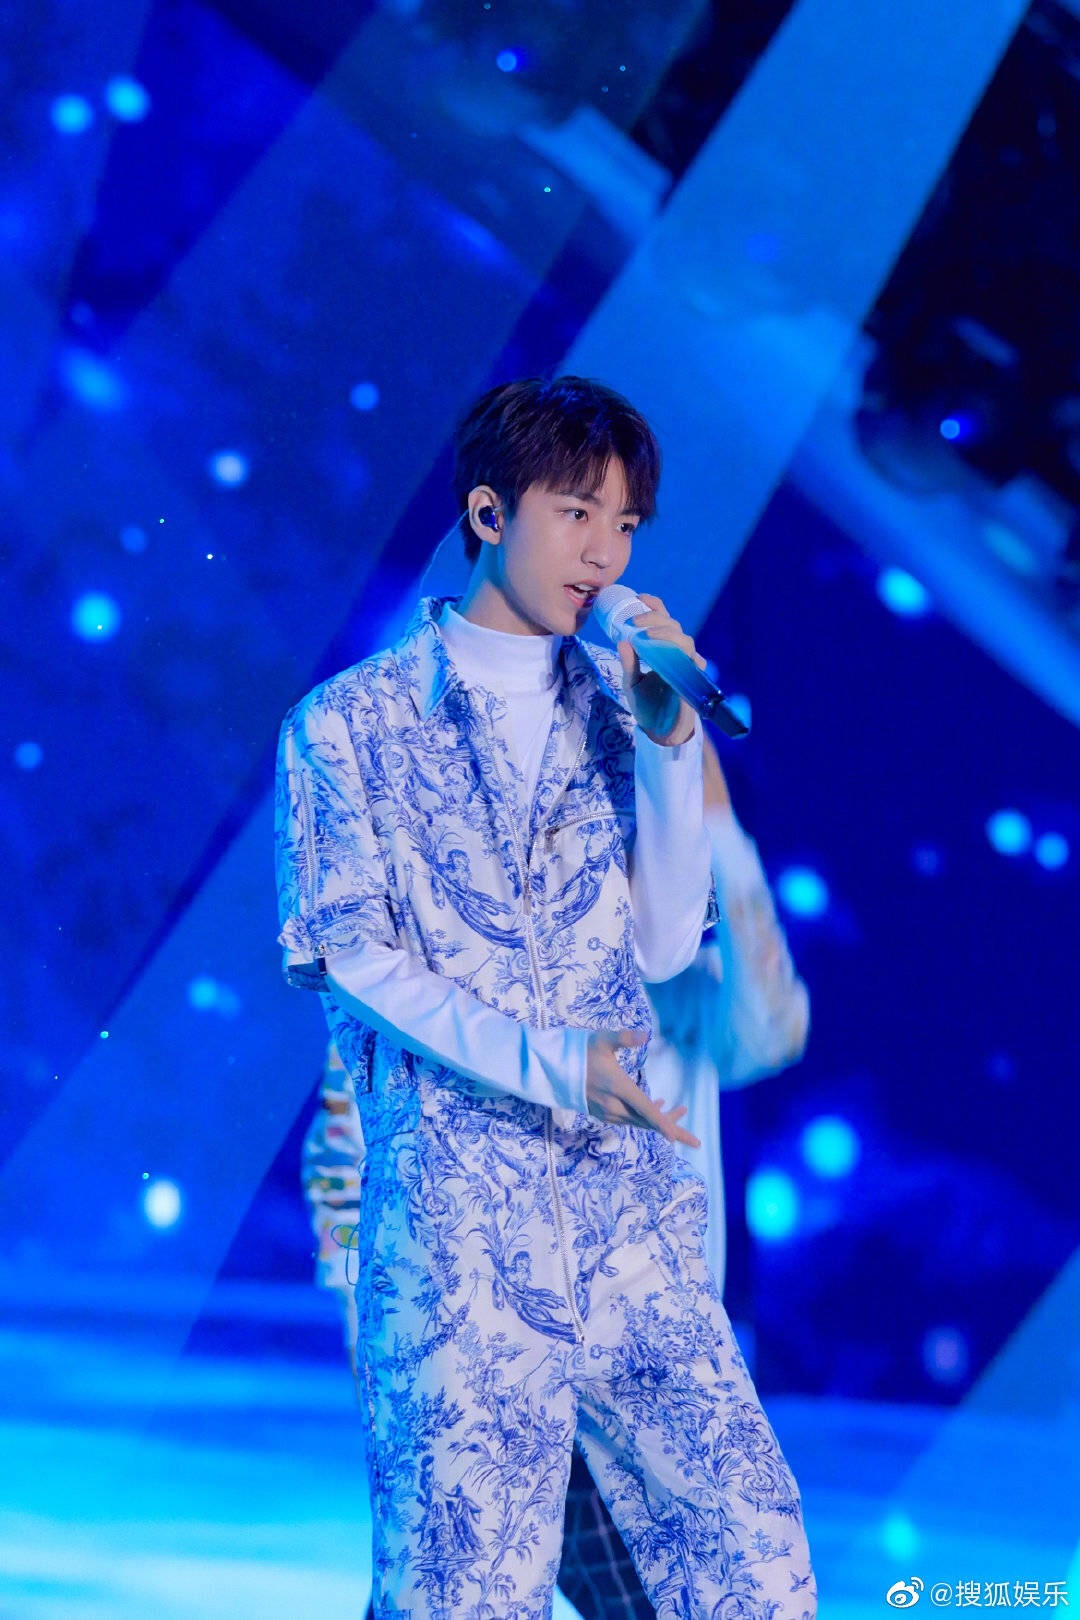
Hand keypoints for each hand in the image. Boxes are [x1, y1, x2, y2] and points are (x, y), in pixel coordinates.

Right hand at [585, 1028, 700, 1147]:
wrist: (554, 1070)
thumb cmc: (580, 1051)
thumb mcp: (602, 1039)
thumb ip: (624, 1037)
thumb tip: (645, 1035)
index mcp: (617, 1087)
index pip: (644, 1109)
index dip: (661, 1123)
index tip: (676, 1137)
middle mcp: (614, 1104)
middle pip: (647, 1121)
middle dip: (671, 1126)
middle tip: (695, 1141)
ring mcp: (607, 1112)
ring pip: (639, 1121)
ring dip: (658, 1118)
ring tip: (679, 1110)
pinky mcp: (603, 1113)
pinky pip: (629, 1119)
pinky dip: (644, 1116)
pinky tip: (654, 1104)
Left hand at [616, 593, 704, 746]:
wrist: (659, 732)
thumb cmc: (647, 705)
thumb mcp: (632, 682)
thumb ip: (629, 663)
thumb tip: (621, 641)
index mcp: (662, 650)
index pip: (663, 622)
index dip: (654, 607)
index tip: (639, 598)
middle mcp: (676, 655)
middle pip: (673, 627)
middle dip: (655, 619)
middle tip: (634, 622)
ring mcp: (686, 667)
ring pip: (685, 641)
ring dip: (666, 634)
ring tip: (646, 635)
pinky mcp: (691, 682)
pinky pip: (693, 663)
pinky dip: (683, 655)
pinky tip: (670, 652)